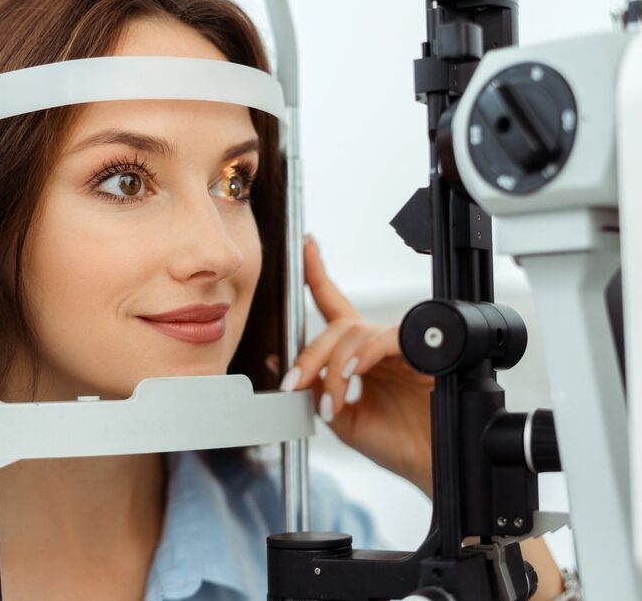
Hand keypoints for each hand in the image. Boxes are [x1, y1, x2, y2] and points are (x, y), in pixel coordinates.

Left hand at [281, 237, 433, 494]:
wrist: (433, 468)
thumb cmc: (398, 445)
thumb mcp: (343, 419)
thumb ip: (316, 391)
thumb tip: (282, 362)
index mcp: (362, 356)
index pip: (335, 306)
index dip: (318, 275)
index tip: (305, 246)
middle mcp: (379, 346)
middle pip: (335, 325)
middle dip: (308, 354)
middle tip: (293, 385)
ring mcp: (401, 346)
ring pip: (354, 332)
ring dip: (332, 367)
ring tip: (332, 403)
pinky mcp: (421, 351)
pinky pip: (383, 340)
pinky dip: (362, 356)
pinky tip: (351, 375)